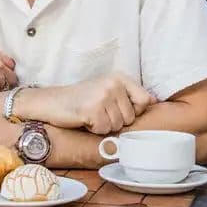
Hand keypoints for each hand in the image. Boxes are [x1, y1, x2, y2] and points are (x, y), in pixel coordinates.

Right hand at [24, 74, 156, 134]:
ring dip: (104, 126)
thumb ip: (129, 95)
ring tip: (91, 114)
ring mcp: (103, 95)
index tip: (116, 109)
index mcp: (120, 77)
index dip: (133, 111)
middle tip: (98, 111)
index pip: (145, 100)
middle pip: (130, 117)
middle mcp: (114, 83)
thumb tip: (154, 101)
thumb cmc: (82, 99)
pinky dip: (93, 129)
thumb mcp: (108, 90)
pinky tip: (84, 119)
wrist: (53, 101)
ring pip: (117, 126)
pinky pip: (104, 130)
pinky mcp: (93, 109)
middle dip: (115, 121)